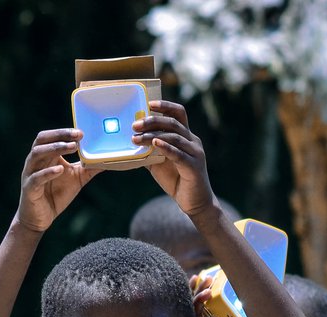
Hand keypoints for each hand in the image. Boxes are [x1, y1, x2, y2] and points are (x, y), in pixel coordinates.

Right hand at [15, 128, 96, 232]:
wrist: (41, 218)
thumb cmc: (56, 194)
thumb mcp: (77, 178)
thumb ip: (89, 168)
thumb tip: (108, 160)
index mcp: (46, 156)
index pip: (51, 137)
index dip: (64, 132)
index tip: (81, 133)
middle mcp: (35, 161)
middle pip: (42, 140)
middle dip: (60, 136)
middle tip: (77, 136)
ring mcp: (30, 173)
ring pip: (37, 154)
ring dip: (54, 148)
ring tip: (72, 148)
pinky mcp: (29, 188)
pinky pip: (36, 177)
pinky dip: (48, 172)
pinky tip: (60, 170)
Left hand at [136, 101, 216, 222]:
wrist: (194, 203)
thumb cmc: (177, 180)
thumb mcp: (159, 162)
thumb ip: (149, 150)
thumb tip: (131, 141)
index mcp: (186, 137)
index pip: (178, 114)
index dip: (165, 106)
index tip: (149, 103)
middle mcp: (193, 141)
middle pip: (174, 122)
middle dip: (153, 120)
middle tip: (135, 125)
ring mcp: (196, 153)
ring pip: (174, 137)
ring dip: (153, 136)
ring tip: (136, 138)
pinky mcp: (194, 167)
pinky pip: (179, 154)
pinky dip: (166, 148)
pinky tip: (154, 144)